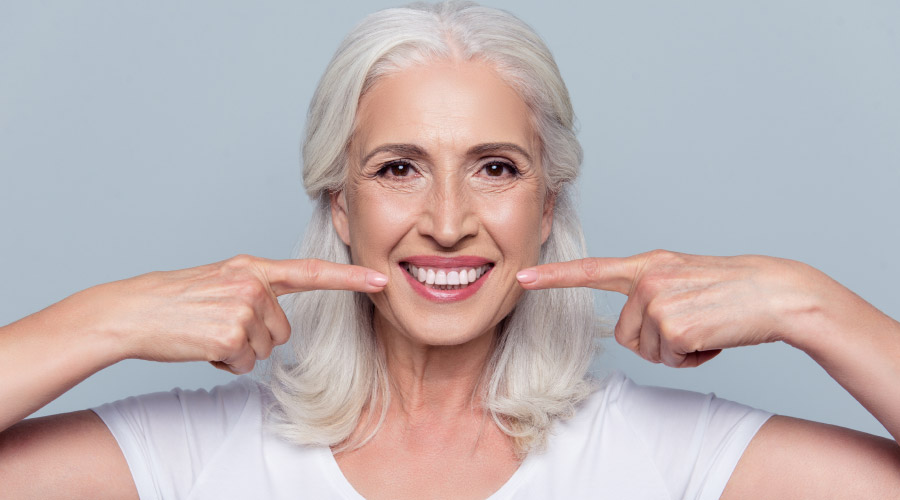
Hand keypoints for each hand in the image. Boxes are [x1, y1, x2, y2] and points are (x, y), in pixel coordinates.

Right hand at [83, 255, 387, 373]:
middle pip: (284, 330)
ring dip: (240, 351)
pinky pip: (245, 364)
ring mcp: (243, 309)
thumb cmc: (177, 300)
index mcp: (253, 268)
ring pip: (266, 349)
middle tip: (219, 325)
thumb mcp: (221, 280)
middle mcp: (253, 283)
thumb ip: (256, 289)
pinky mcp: (231, 335)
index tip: (381, 280)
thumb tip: (279, 320)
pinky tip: (203, 346)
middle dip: (256, 337)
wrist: (133, 311)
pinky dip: (226, 363)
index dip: (350, 279)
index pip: (311, 272)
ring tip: (208, 332)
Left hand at [517, 250, 832, 366]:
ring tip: (705, 328)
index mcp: (649, 265)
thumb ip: (652, 292)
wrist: (775, 293)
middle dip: (655, 343)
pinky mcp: (672, 324)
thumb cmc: (732, 292)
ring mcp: (658, 300)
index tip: (522, 278)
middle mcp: (648, 278)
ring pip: (646, 350)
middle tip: (692, 326)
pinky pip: (670, 359)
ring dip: (675, 351)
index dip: (555, 277)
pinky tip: (712, 337)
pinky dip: (692, 358)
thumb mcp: (684, 279)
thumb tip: (631, 327)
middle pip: (624, 334)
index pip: (592, 270)